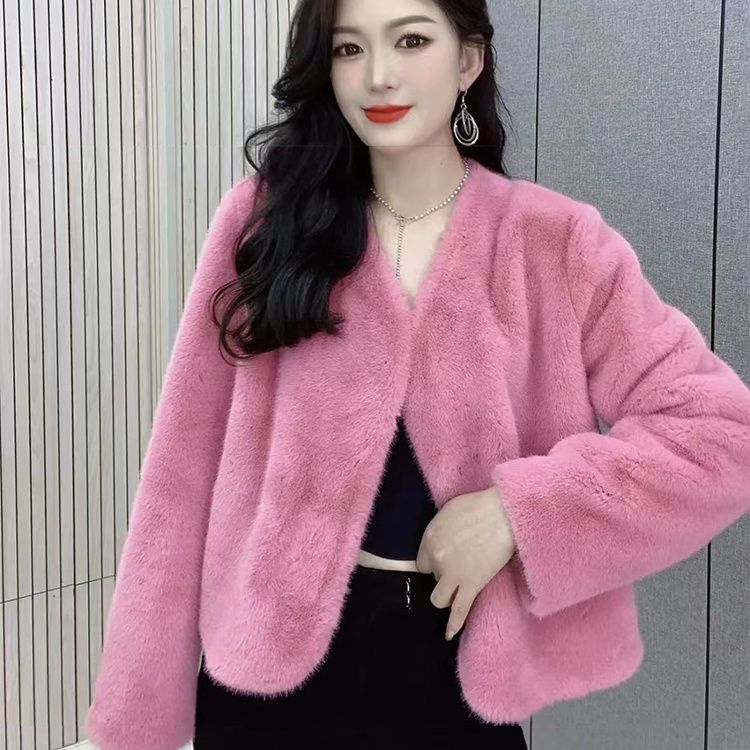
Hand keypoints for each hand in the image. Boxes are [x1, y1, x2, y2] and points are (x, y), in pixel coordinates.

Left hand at [415, 484, 515, 640]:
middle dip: (442, 575)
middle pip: (431, 579)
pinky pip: (459, 611)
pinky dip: (454, 625)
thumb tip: (439, 539)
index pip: (421, 562)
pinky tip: (449, 634)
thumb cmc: (479, 506)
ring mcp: (453, 575)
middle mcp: (436, 559)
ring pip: (439, 598)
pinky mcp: (472, 586)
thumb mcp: (448, 511)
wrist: (503, 514)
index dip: (434, 561)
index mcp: (429, 539)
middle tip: (458, 566)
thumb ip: (439, 530)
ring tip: (457, 590)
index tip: (445, 558)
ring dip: (447, 594)